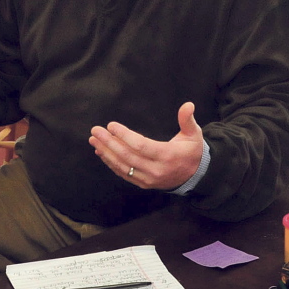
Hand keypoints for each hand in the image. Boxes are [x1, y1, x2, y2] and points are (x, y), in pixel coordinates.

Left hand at [89, 101, 203, 190]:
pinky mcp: (143, 183)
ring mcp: (148, 179)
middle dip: (109, 143)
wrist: (195, 177)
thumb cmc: (191, 151)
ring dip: (106, 153)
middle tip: (95, 131)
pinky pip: (123, 174)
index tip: (111, 125)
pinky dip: (110, 163)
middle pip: (127, 156)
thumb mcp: (194, 134)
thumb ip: (187, 119)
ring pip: (122, 166)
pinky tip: (101, 152)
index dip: (124, 135)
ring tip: (94, 140)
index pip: (141, 145)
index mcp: (167, 155)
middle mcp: (156, 169)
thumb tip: (188, 104)